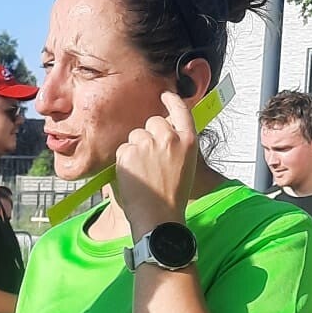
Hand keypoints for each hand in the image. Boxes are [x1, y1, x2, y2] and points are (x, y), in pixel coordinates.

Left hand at [114, 91, 198, 240]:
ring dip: (135, 150)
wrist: (159, 218)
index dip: (172, 101)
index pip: (181, 111)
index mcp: (188, 142)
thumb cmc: (172, 198)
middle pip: (153, 122)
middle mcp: (170, 138)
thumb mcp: (185, 166)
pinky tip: (134, 178)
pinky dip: (124, 162)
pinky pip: (123, 149)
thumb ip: (176, 146)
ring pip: (135, 136)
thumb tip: (162, 132)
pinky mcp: (129, 152)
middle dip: (148, 135)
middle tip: (150, 161)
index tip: (166, 95)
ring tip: (144, 174)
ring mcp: (148, 144)